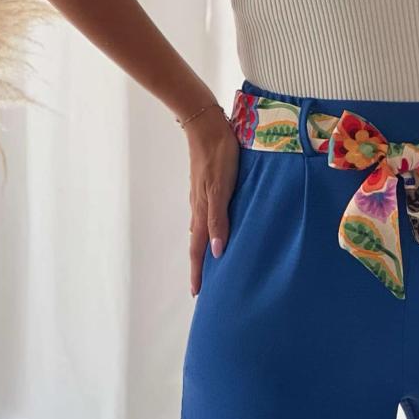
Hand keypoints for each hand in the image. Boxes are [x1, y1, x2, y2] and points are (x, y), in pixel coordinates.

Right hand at [186, 106, 239, 295]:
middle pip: (197, 244)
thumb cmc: (218, 156)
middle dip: (198, 266)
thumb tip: (217, 252)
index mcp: (202, 212)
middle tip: (201, 286)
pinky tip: (213, 232)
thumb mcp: (221, 189)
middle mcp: (198, 208)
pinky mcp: (205, 188)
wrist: (206, 125)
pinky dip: (207, 232)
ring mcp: (200, 198)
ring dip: (202, 250)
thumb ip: (220, 220)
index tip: (197, 293)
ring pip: (200, 231)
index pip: (199, 250)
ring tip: (207, 265)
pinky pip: (204, 218)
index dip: (198, 272)